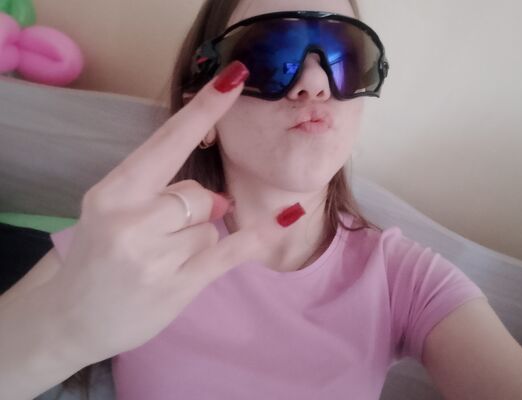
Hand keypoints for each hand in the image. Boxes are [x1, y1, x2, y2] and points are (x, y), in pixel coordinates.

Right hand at [39, 61, 304, 365]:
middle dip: (195, 209)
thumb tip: (219, 199)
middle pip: (198, 193)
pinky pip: (231, 250)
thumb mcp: (111, 212)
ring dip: (198, 241)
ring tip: (164, 262)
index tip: (234, 79)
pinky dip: (260, 235)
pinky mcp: (179, 285)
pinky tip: (286, 218)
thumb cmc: (97, 257)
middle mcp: (131, 221)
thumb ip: (160, 193)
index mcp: (112, 193)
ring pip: (211, 225)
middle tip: (165, 234)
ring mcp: (155, 257)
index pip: (167, 142)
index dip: (204, 111)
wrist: (71, 318)